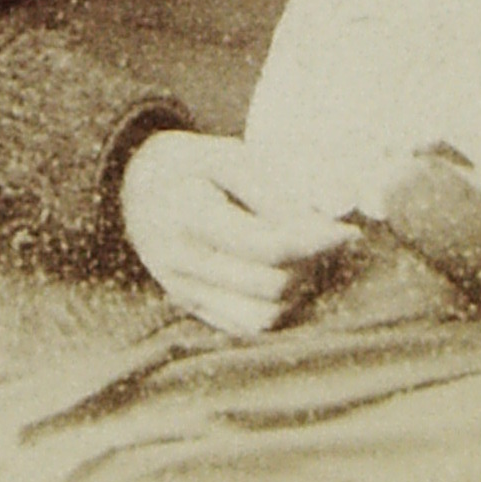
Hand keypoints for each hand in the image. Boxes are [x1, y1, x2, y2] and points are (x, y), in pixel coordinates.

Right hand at [120, 130, 356, 336]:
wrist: (132, 186)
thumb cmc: (189, 164)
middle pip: (270, 285)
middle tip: (327, 238)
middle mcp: (181, 262)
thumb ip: (274, 191)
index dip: (316, 241)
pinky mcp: (191, 308)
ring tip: (306, 257)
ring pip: (261, 317)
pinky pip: (245, 326)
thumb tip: (324, 225)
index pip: (266, 246)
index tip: (347, 231)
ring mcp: (183, 292)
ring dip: (296, 292)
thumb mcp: (228, 155)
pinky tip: (284, 274)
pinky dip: (276, 307)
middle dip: (311, 265)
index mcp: (188, 213)